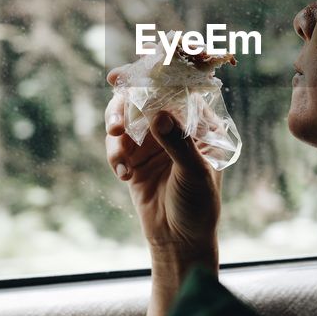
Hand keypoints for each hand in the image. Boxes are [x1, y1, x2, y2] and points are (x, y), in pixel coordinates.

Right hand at [105, 68, 221, 262]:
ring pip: (126, 118)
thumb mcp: (194, 174)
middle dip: (126, 105)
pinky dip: (115, 156)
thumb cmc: (199, 206)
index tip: (133, 74)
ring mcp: (153, 141)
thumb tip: (160, 114)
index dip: (157, 78)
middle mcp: (176, 128)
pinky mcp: (133, 158)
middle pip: (146, 99)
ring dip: (117, 129)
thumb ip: (177, 143)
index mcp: (201, 125)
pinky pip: (117, 145)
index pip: (180, 91)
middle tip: (115, 122)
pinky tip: (123, 176)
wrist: (179, 241)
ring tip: (118, 151)